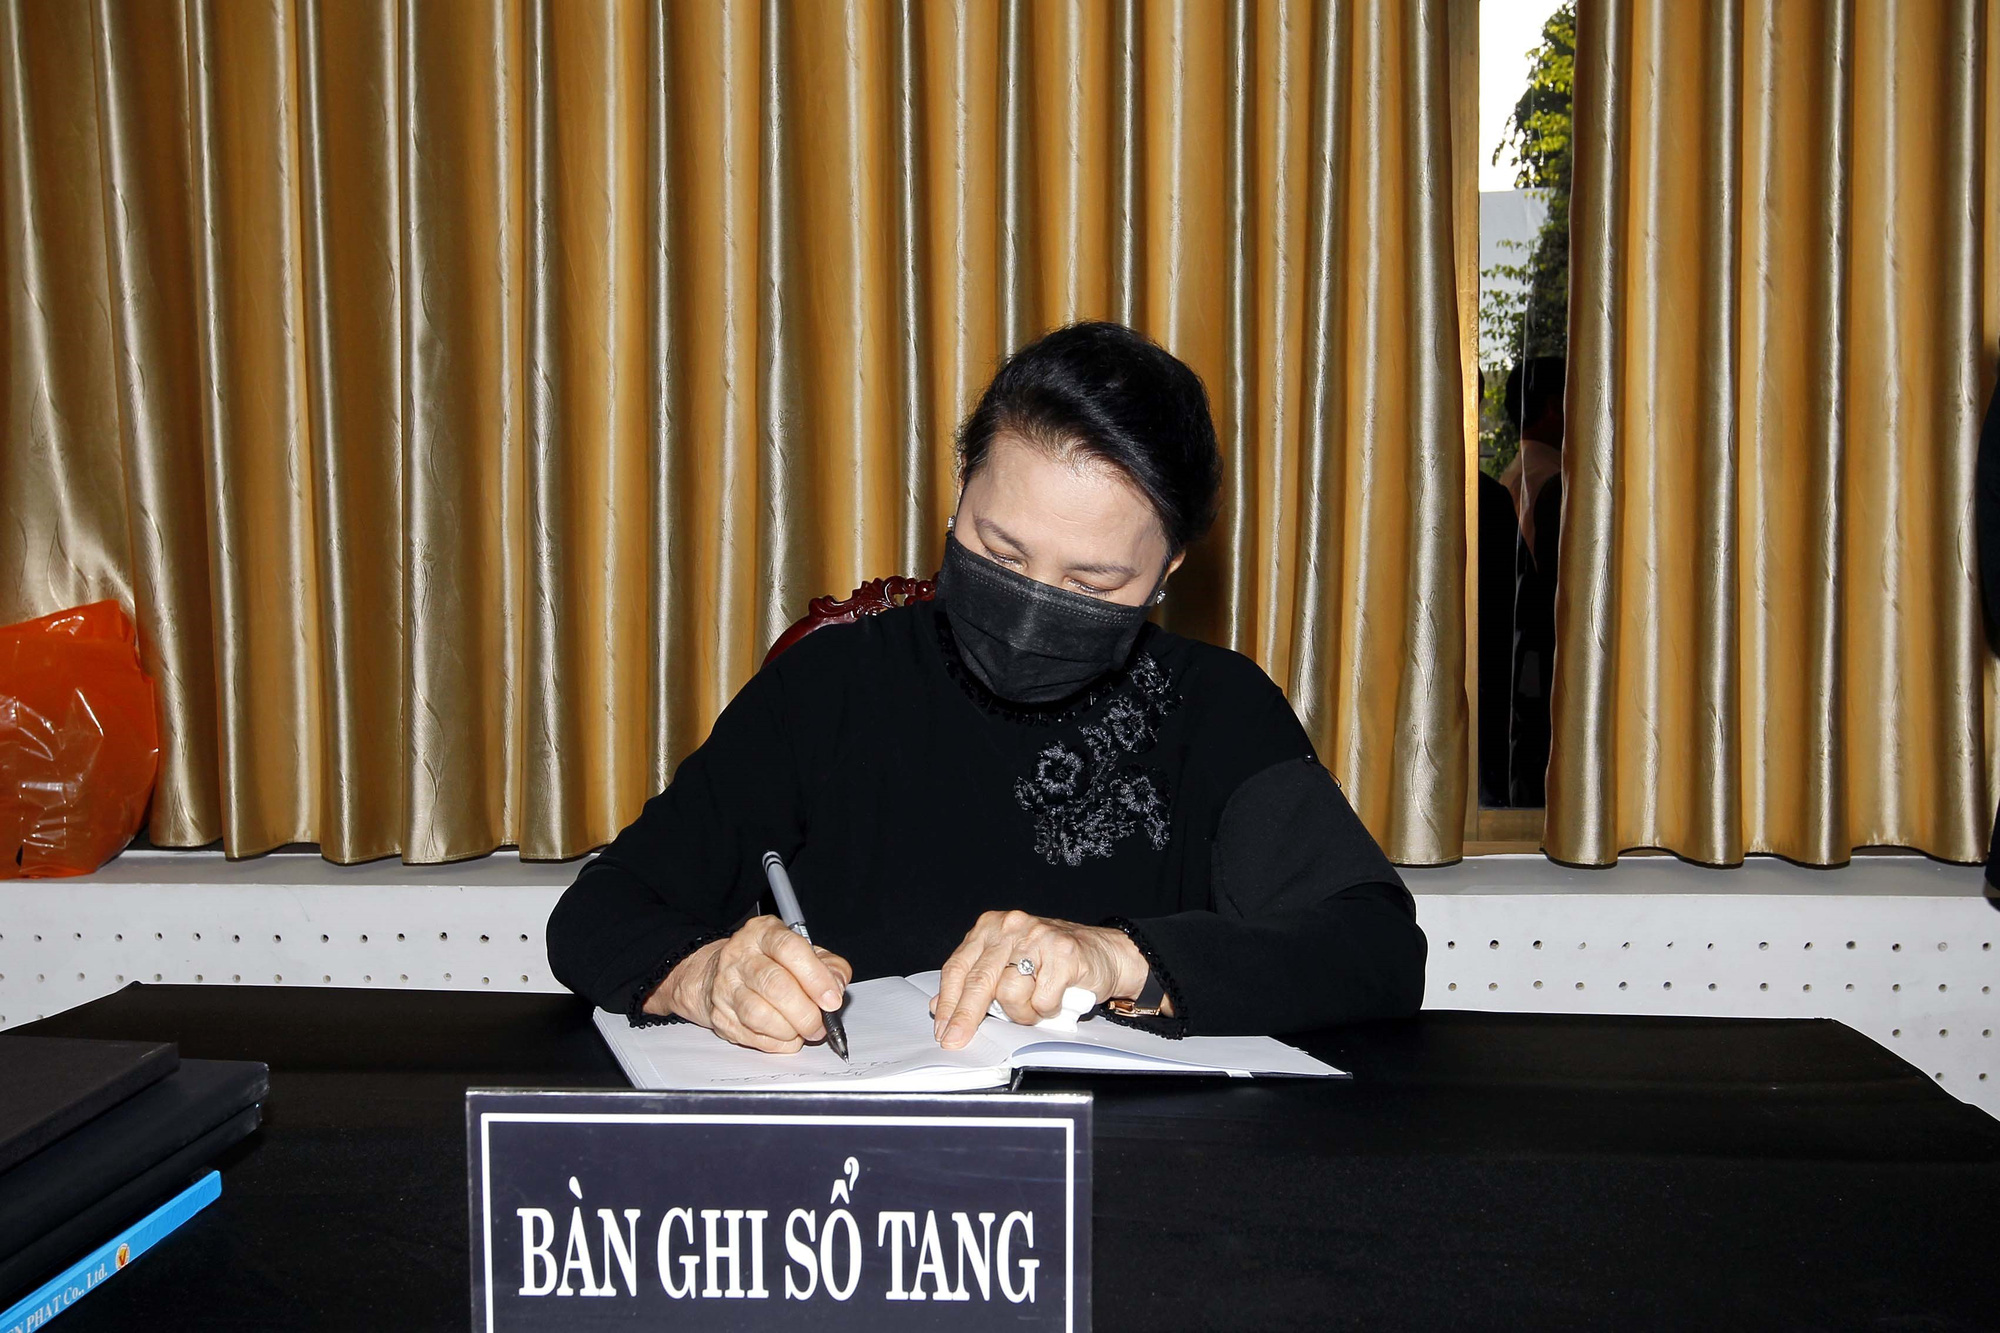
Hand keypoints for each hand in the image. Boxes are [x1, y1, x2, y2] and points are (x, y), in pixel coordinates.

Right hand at [645, 917, 852, 1053]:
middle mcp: (740, 956)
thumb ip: (829, 966)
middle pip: (775, 986)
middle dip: (805, 1012)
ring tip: (802, 1030)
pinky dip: (776, 1043)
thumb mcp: (804, 952)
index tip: (832, 1000)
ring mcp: (725, 986)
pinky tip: (786, 1037)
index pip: (790, 949)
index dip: (815, 977)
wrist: (719, 973)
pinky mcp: (720, 1015)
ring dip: (789, 1030)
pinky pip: (751, 1036)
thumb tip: (837, 988)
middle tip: (820, 1025)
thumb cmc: (770, 963)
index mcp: (763, 933)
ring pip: (759, 1014)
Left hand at [931, 910, 1150, 1048]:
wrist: (1104, 954)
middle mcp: (1011, 927)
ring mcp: (1038, 937)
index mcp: (990, 928)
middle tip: (957, 1040)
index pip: (959, 967)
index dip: (948, 1002)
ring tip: (1033, 1008)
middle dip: (966, 1016)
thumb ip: (976, 982)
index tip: (943, 1029)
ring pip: (1010, 992)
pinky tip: (1054, 1000)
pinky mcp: (1064, 952)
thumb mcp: (1008, 965)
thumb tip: (942, 1008)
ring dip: (1021, 1013)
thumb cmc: (1053, 961)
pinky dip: (1046, 1009)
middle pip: (979, 980)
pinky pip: (1042, 998)